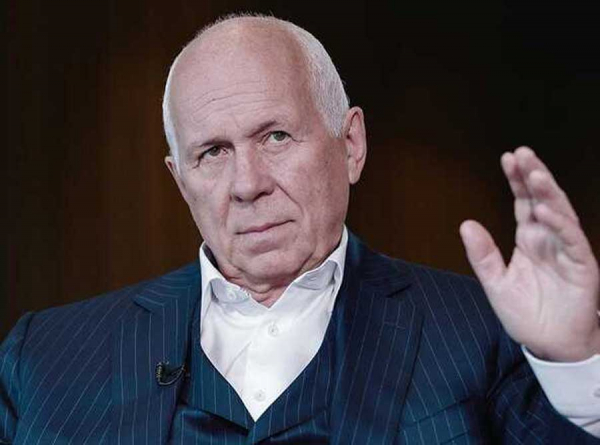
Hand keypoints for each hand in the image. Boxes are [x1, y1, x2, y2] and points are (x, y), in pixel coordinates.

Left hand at [460, 146, 599, 361]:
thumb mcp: (496, 283)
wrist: (550, 344)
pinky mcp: (581, 266)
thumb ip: (482, 255)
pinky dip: (559, 224)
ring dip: (548, 193)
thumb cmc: (525, 314)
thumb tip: (466, 224)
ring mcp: (566, 250)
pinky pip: (572, 240)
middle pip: (541, 200)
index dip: (517, 181)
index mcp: (529, 239)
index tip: (508, 158)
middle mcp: (549, 239)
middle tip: (522, 153)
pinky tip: (545, 210)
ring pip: (560, 214)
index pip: (523, 202)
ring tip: (535, 173)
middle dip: (533, 176)